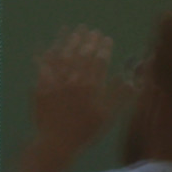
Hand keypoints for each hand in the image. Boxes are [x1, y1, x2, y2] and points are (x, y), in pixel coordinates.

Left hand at [19, 26, 132, 171]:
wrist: (56, 142)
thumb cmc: (85, 131)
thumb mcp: (107, 116)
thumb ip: (119, 96)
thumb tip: (130, 80)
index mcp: (91, 86)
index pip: (99, 61)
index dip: (103, 48)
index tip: (107, 38)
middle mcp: (73, 79)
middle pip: (81, 54)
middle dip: (87, 40)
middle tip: (91, 30)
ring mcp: (55, 80)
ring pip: (62, 55)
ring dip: (67, 40)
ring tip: (72, 29)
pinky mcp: (41, 85)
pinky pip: (42, 65)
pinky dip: (44, 54)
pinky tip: (45, 44)